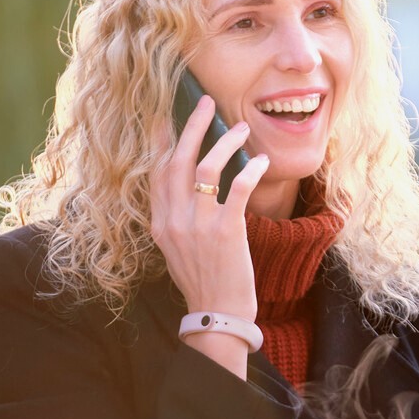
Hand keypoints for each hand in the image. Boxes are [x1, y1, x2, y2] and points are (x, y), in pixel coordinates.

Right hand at [149, 96, 269, 370]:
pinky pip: (237, 188)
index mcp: (159, 223)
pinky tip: (262, 160)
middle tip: (206, 102)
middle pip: (177, 160)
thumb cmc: (204, 281)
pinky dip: (250, 169)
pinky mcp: (227, 231)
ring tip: (243, 127)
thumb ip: (176, 218)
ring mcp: (199, 225)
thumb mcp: (177, 249)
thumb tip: (185, 189)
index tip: (165, 117)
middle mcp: (174, 220)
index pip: (156, 172)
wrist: (218, 316)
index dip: (161, 141)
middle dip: (192, 126)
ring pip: (206, 168)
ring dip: (226, 142)